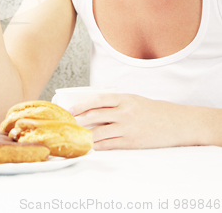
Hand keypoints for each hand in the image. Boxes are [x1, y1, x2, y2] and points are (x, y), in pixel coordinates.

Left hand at [70, 93, 200, 149]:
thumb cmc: (156, 111)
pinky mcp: (131, 142)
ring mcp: (127, 128)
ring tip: (74, 136)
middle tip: (68, 124)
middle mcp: (124, 112)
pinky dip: (97, 146)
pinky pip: (109, 145)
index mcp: (125, 98)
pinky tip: (89, 146)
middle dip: (78, 120)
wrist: (177, 123)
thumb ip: (117, 103)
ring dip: (84, 135)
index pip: (97, 100)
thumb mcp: (135, 100)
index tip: (70, 109)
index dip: (81, 105)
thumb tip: (95, 108)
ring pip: (98, 132)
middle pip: (94, 116)